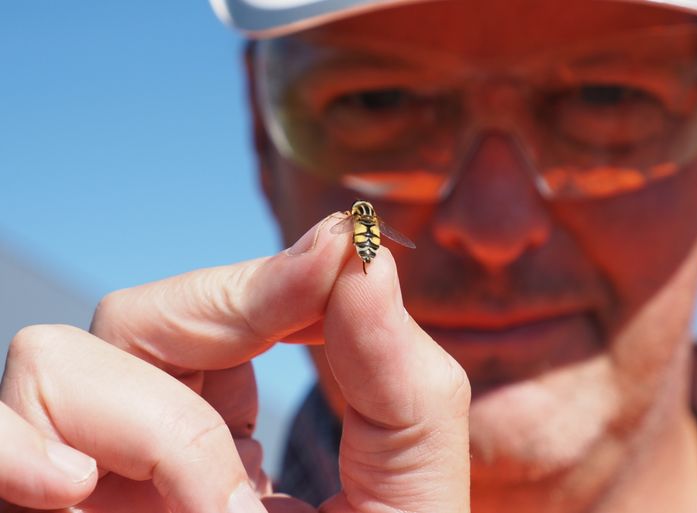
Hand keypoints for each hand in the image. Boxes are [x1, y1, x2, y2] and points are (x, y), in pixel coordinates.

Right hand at [0, 216, 469, 512]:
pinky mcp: (36, 507)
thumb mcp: (410, 497)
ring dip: (153, 428)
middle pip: (143, 312)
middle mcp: (143, 441)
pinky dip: (23, 446)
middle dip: (220, 333)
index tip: (341, 246)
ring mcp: (82, 476)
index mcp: (226, 430)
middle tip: (277, 418)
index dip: (278, 274)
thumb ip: (401, 378)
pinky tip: (74, 493)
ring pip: (63, 356)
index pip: (230, 309)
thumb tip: (363, 253)